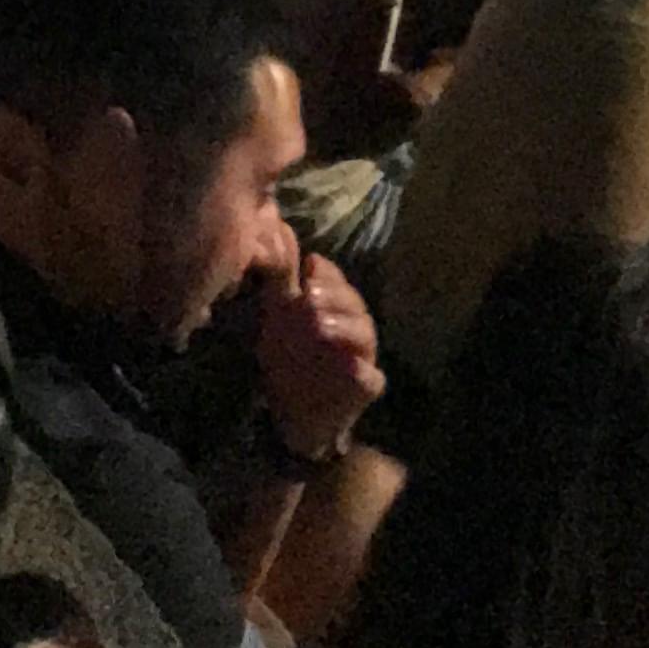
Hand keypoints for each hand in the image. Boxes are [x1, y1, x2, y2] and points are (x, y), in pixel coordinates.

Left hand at [245, 244, 381, 458]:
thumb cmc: (288, 360)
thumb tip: (279, 232)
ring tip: (318, 326)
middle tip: (308, 297)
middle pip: (355, 305)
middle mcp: (355, 329)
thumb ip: (282, 281)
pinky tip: (347, 363)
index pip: (338, 283)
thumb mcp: (277, 318)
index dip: (327, 275)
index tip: (308, 271)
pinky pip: (371, 378)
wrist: (291, 415)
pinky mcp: (366, 388)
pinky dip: (362, 371)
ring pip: (364, 336)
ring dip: (344, 328)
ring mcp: (364, 358)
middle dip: (333, 297)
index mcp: (337, 309)